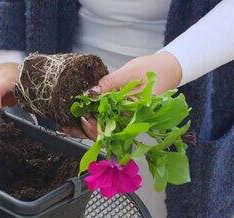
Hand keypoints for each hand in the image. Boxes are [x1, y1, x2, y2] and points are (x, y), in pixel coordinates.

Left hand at [63, 51, 182, 139]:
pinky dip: (93, 118)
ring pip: (103, 128)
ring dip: (85, 126)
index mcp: (133, 116)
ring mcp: (125, 118)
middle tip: (64, 126)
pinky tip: (79, 115)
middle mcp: (129, 121)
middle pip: (103, 133)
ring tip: (66, 123)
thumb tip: (90, 93)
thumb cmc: (152, 70)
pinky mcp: (122, 113)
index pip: (109, 130)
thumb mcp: (128, 74)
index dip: (91, 128)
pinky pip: (106, 120)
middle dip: (83, 130)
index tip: (79, 119)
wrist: (169, 68)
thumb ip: (109, 84)